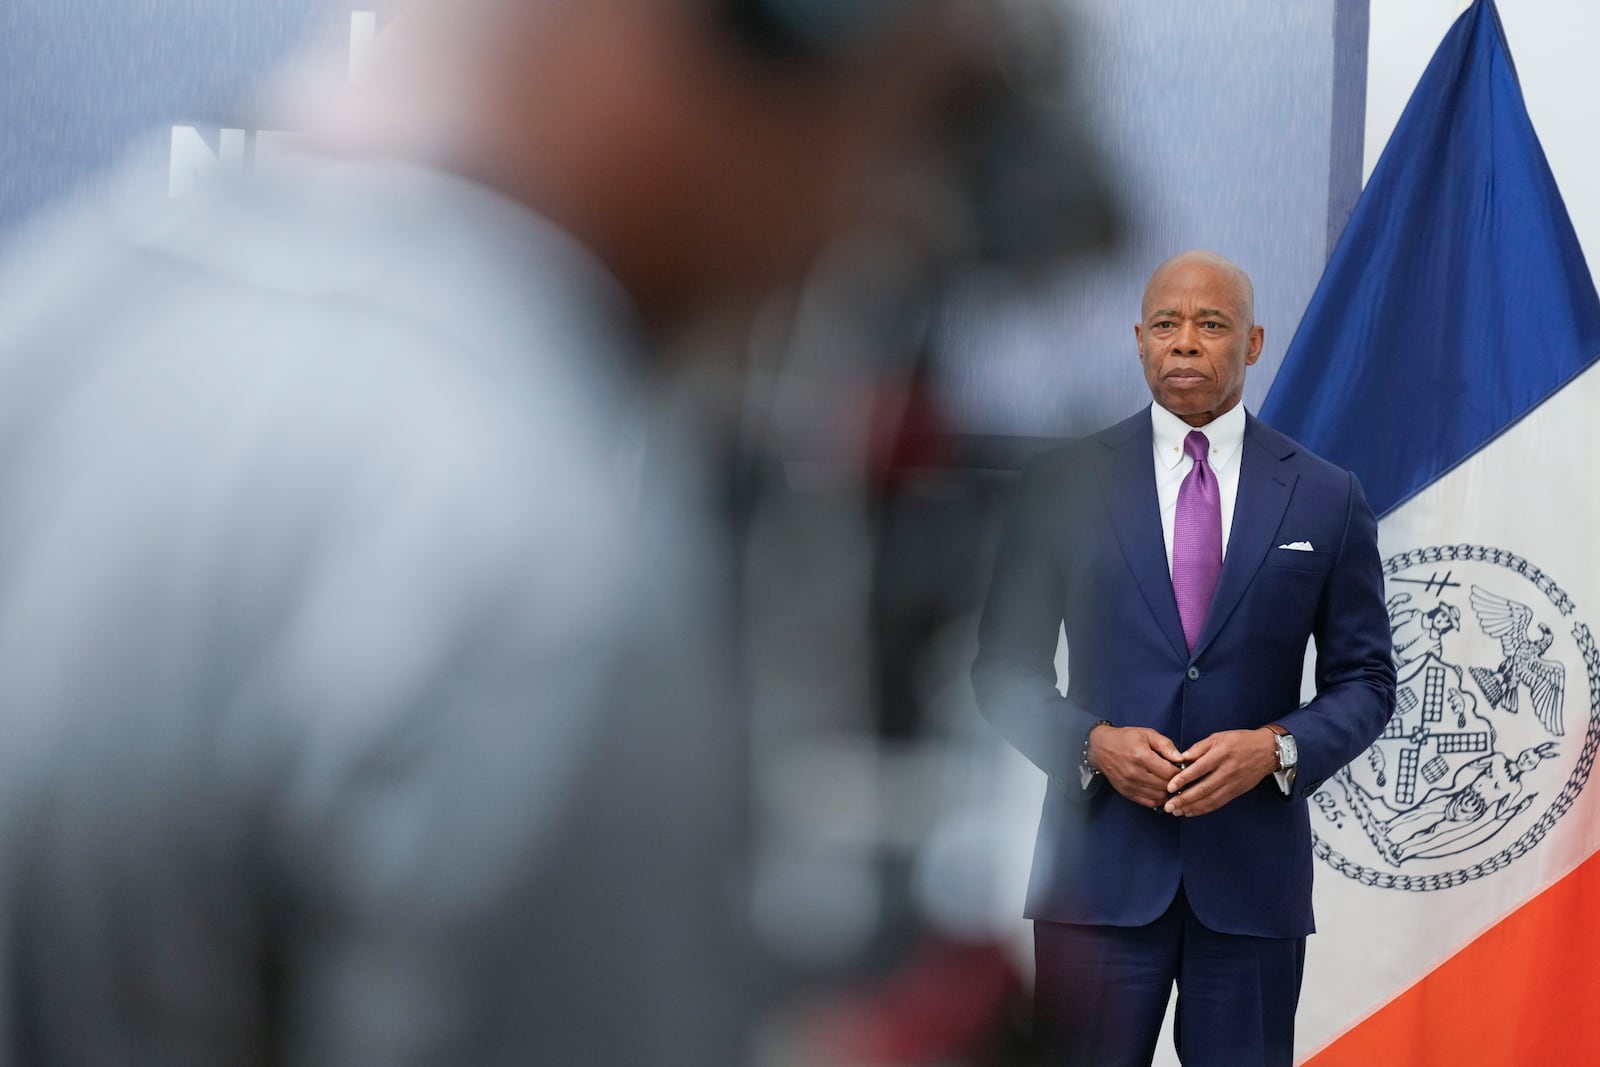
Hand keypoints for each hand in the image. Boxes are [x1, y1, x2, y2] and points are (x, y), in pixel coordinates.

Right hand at [1089, 725, 1184, 808]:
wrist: (1100, 748)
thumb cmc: (1124, 739)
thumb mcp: (1146, 734)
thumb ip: (1165, 745)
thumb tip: (1181, 758)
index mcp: (1141, 756)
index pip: (1169, 772)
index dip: (1181, 772)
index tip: (1182, 768)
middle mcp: (1134, 773)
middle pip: (1165, 786)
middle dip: (1176, 783)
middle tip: (1179, 777)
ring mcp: (1129, 785)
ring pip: (1159, 796)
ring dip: (1168, 792)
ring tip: (1170, 784)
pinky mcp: (1126, 792)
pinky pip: (1149, 802)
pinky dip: (1158, 799)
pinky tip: (1160, 791)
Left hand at [1163, 728, 1279, 816]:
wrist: (1267, 751)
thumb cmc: (1240, 741)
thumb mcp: (1218, 737)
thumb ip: (1198, 748)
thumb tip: (1181, 758)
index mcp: (1221, 754)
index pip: (1199, 769)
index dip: (1183, 779)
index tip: (1169, 787)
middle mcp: (1227, 771)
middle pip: (1203, 788)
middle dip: (1184, 799)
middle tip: (1169, 806)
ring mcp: (1233, 783)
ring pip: (1210, 799)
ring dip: (1192, 807)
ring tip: (1176, 812)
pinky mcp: (1237, 792)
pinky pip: (1218, 803)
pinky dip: (1204, 809)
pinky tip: (1191, 812)